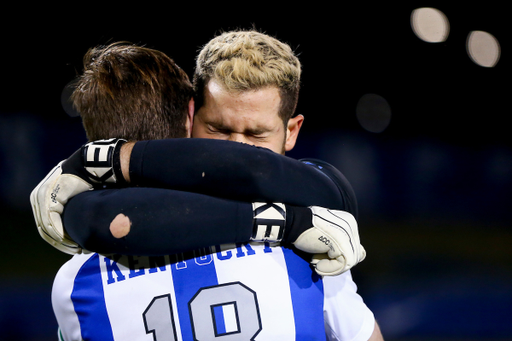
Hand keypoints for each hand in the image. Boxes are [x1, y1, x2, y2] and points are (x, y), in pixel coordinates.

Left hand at [30, 138, 125, 253]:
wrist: (92, 164)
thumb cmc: (90, 179)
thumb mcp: (80, 196)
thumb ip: (75, 208)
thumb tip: (82, 224)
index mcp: (44, 195)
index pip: (46, 223)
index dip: (60, 239)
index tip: (75, 248)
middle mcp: (38, 195)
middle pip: (44, 228)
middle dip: (61, 243)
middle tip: (76, 251)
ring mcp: (41, 196)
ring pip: (47, 227)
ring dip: (62, 241)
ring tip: (76, 249)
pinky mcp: (48, 198)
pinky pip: (51, 222)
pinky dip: (61, 234)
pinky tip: (73, 242)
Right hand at [292, 206, 365, 275]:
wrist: (293, 224)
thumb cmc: (306, 231)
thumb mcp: (326, 235)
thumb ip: (339, 244)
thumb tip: (346, 262)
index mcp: (349, 222)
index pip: (356, 248)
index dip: (339, 257)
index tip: (321, 254)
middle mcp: (351, 226)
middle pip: (355, 256)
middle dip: (336, 262)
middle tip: (317, 258)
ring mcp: (348, 234)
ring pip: (350, 262)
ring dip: (331, 267)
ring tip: (316, 260)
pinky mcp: (341, 243)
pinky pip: (342, 265)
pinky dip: (328, 268)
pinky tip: (316, 264)